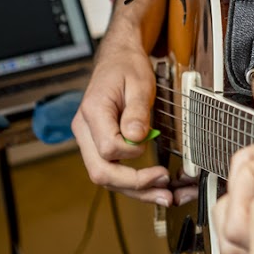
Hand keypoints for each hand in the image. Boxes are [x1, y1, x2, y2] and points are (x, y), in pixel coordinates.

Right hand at [71, 0, 184, 205]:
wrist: (118, 57)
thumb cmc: (126, 66)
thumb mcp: (138, 82)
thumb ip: (137, 111)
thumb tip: (136, 138)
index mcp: (92, 112)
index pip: (108, 147)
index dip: (132, 153)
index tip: (150, 143)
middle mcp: (85, 130)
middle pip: (102, 172)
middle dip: (135, 186)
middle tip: (165, 189)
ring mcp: (90, 140)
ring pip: (108, 178)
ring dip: (138, 191)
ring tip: (167, 197)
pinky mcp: (101, 145)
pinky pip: (115, 170)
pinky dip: (136, 182)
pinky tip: (157, 188)